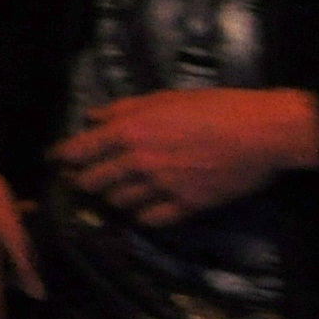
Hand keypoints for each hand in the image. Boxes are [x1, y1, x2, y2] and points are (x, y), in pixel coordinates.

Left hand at [53, 87, 318, 228]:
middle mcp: (140, 161)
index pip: (79, 151)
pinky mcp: (186, 206)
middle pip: (92, 182)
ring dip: (113, 198)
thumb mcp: (165, 98)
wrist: (262, 133)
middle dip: (84, 181)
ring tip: (117, 192)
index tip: (56, 162)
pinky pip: (149, 220)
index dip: (62, 158)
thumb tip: (92, 117)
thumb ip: (124, 109)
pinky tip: (145, 207)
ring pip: (118, 203)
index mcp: (131, 131)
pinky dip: (142, 215)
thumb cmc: (216, 107)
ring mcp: (162, 187)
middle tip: (84, 180)